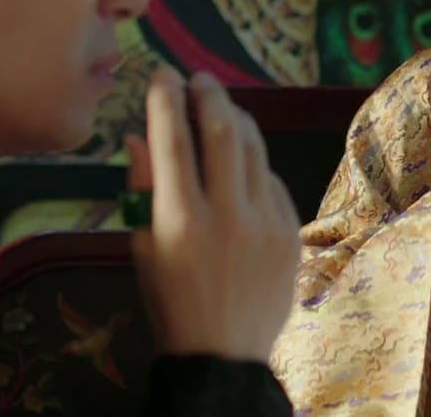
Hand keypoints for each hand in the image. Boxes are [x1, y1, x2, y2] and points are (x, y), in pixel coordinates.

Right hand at [126, 68, 302, 362]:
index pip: (172, 141)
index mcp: (179, 222)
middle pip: (223, 130)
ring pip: (255, 148)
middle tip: (200, 79)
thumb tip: (140, 136)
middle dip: (209, 94)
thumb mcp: (142, 250)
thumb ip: (142, 190)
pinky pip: (272, 181)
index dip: (166, 99)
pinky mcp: (291, 232)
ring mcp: (265, 223)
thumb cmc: (171, 303)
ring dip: (236, 119)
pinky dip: (254, 165)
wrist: (224, 356)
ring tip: (221, 108)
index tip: (162, 74)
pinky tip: (242, 165)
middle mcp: (226, 216)